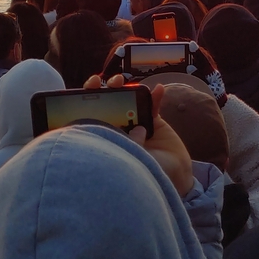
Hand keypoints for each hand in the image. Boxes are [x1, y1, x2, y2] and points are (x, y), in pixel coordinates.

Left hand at [84, 74, 194, 194]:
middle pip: (108, 105)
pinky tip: (157, 89)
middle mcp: (117, 130)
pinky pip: (153, 105)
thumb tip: (128, 129)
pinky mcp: (153, 122)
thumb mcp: (127, 159)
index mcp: (103, 139)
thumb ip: (126, 144)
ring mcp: (134, 124)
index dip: (86, 101)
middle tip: (107, 83)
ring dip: (127, 88)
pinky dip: (155, 96)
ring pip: (128, 101)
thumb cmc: (142, 175)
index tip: (88, 89)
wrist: (172, 177)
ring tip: (124, 81)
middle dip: (106, 90)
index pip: (90, 117)